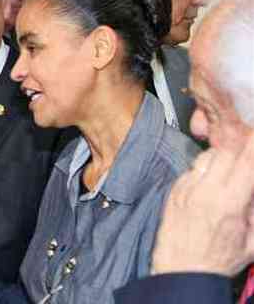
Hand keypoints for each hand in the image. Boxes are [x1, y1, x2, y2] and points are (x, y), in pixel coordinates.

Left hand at [152, 132, 253, 275]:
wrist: (181, 271)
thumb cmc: (219, 259)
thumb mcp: (253, 241)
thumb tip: (253, 187)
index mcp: (229, 202)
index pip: (246, 160)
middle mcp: (205, 190)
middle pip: (226, 151)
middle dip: (240, 149)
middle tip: (247, 157)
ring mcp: (186, 189)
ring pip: (206, 157)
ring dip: (221, 158)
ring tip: (229, 173)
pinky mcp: (173, 192)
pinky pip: (191, 170)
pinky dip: (204, 172)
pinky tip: (209, 185)